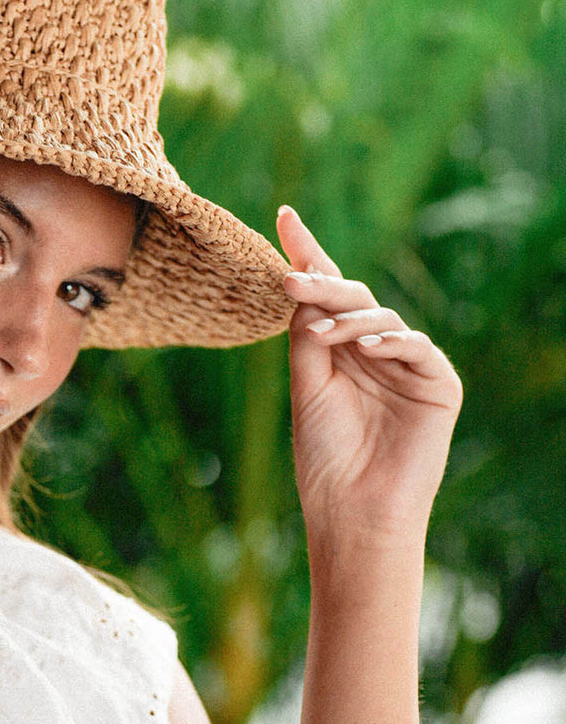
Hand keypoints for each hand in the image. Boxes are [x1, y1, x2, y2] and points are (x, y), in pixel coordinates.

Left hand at [276, 206, 463, 592]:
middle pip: (351, 297)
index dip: (308, 254)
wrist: (352, 508)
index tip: (285, 215)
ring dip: (349, 319)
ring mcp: (407, 366)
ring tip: (324, 334)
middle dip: (321, 283)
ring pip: (381, 318)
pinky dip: (391, 342)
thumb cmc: (324, 453)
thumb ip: (308, 337)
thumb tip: (304, 286)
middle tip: (291, 277)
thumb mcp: (307, 385)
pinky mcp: (438, 385)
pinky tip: (365, 347)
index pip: (324, 293)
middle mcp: (373, 350)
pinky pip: (417, 348)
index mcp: (338, 350)